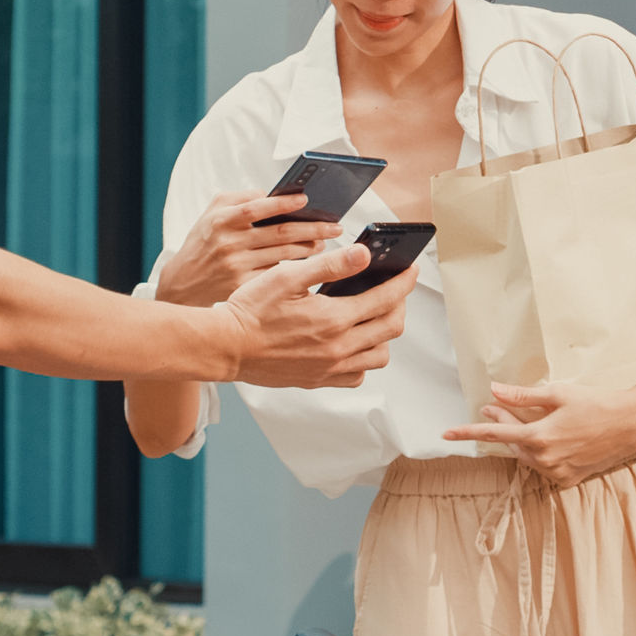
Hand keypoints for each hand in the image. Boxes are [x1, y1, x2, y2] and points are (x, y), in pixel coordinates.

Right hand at [156, 189, 335, 306]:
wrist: (182, 284)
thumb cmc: (203, 243)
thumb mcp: (211, 214)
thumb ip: (239, 199)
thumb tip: (273, 194)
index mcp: (222, 220)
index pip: (256, 207)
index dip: (282, 203)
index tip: (306, 199)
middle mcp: (229, 243)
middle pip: (279, 233)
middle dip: (312, 228)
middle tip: (335, 226)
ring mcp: (237, 267)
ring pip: (283, 255)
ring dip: (309, 248)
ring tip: (325, 243)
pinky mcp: (243, 287)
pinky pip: (277, 275)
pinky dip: (296, 269)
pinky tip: (310, 264)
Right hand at [211, 242, 413, 388]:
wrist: (225, 347)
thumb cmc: (250, 310)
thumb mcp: (288, 277)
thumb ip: (329, 266)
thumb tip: (364, 255)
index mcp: (333, 319)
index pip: (385, 300)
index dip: (403, 283)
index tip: (410, 270)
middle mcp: (337, 348)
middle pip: (390, 328)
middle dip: (398, 305)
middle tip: (394, 290)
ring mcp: (329, 368)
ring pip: (378, 356)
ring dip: (384, 335)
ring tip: (374, 316)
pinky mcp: (317, 380)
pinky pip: (356, 375)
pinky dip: (363, 359)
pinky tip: (352, 343)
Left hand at [442, 380, 635, 488]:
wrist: (631, 424)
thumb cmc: (596, 403)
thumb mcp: (558, 394)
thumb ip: (522, 395)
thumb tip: (494, 390)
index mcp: (539, 437)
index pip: (494, 433)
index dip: (468, 432)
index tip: (446, 434)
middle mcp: (544, 459)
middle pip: (512, 442)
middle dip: (501, 424)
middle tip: (494, 406)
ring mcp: (556, 472)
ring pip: (527, 456)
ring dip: (521, 439)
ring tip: (528, 420)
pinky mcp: (568, 480)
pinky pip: (544, 467)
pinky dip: (541, 453)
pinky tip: (550, 439)